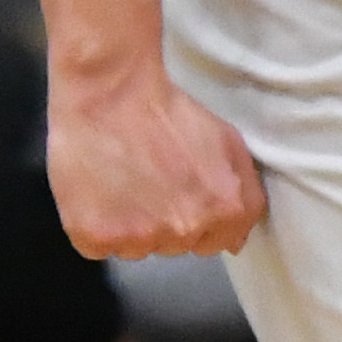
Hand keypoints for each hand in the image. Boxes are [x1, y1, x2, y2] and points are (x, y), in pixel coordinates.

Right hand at [47, 63, 266, 256]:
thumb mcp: (228, 142)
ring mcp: (139, 239)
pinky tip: (98, 191)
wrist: (112, 93)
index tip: (181, 193)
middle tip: (148, 179)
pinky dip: (95, 226)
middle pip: (176, 246)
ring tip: (122, 180)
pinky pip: (99, 247)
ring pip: (137, 248)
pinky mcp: (96, 238)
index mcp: (224, 209)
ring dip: (130, 225)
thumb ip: (246, 193)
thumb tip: (235, 242)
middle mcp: (184, 230)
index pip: (218, 242)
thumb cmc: (166, 112)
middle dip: (166, 220)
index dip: (199, 217)